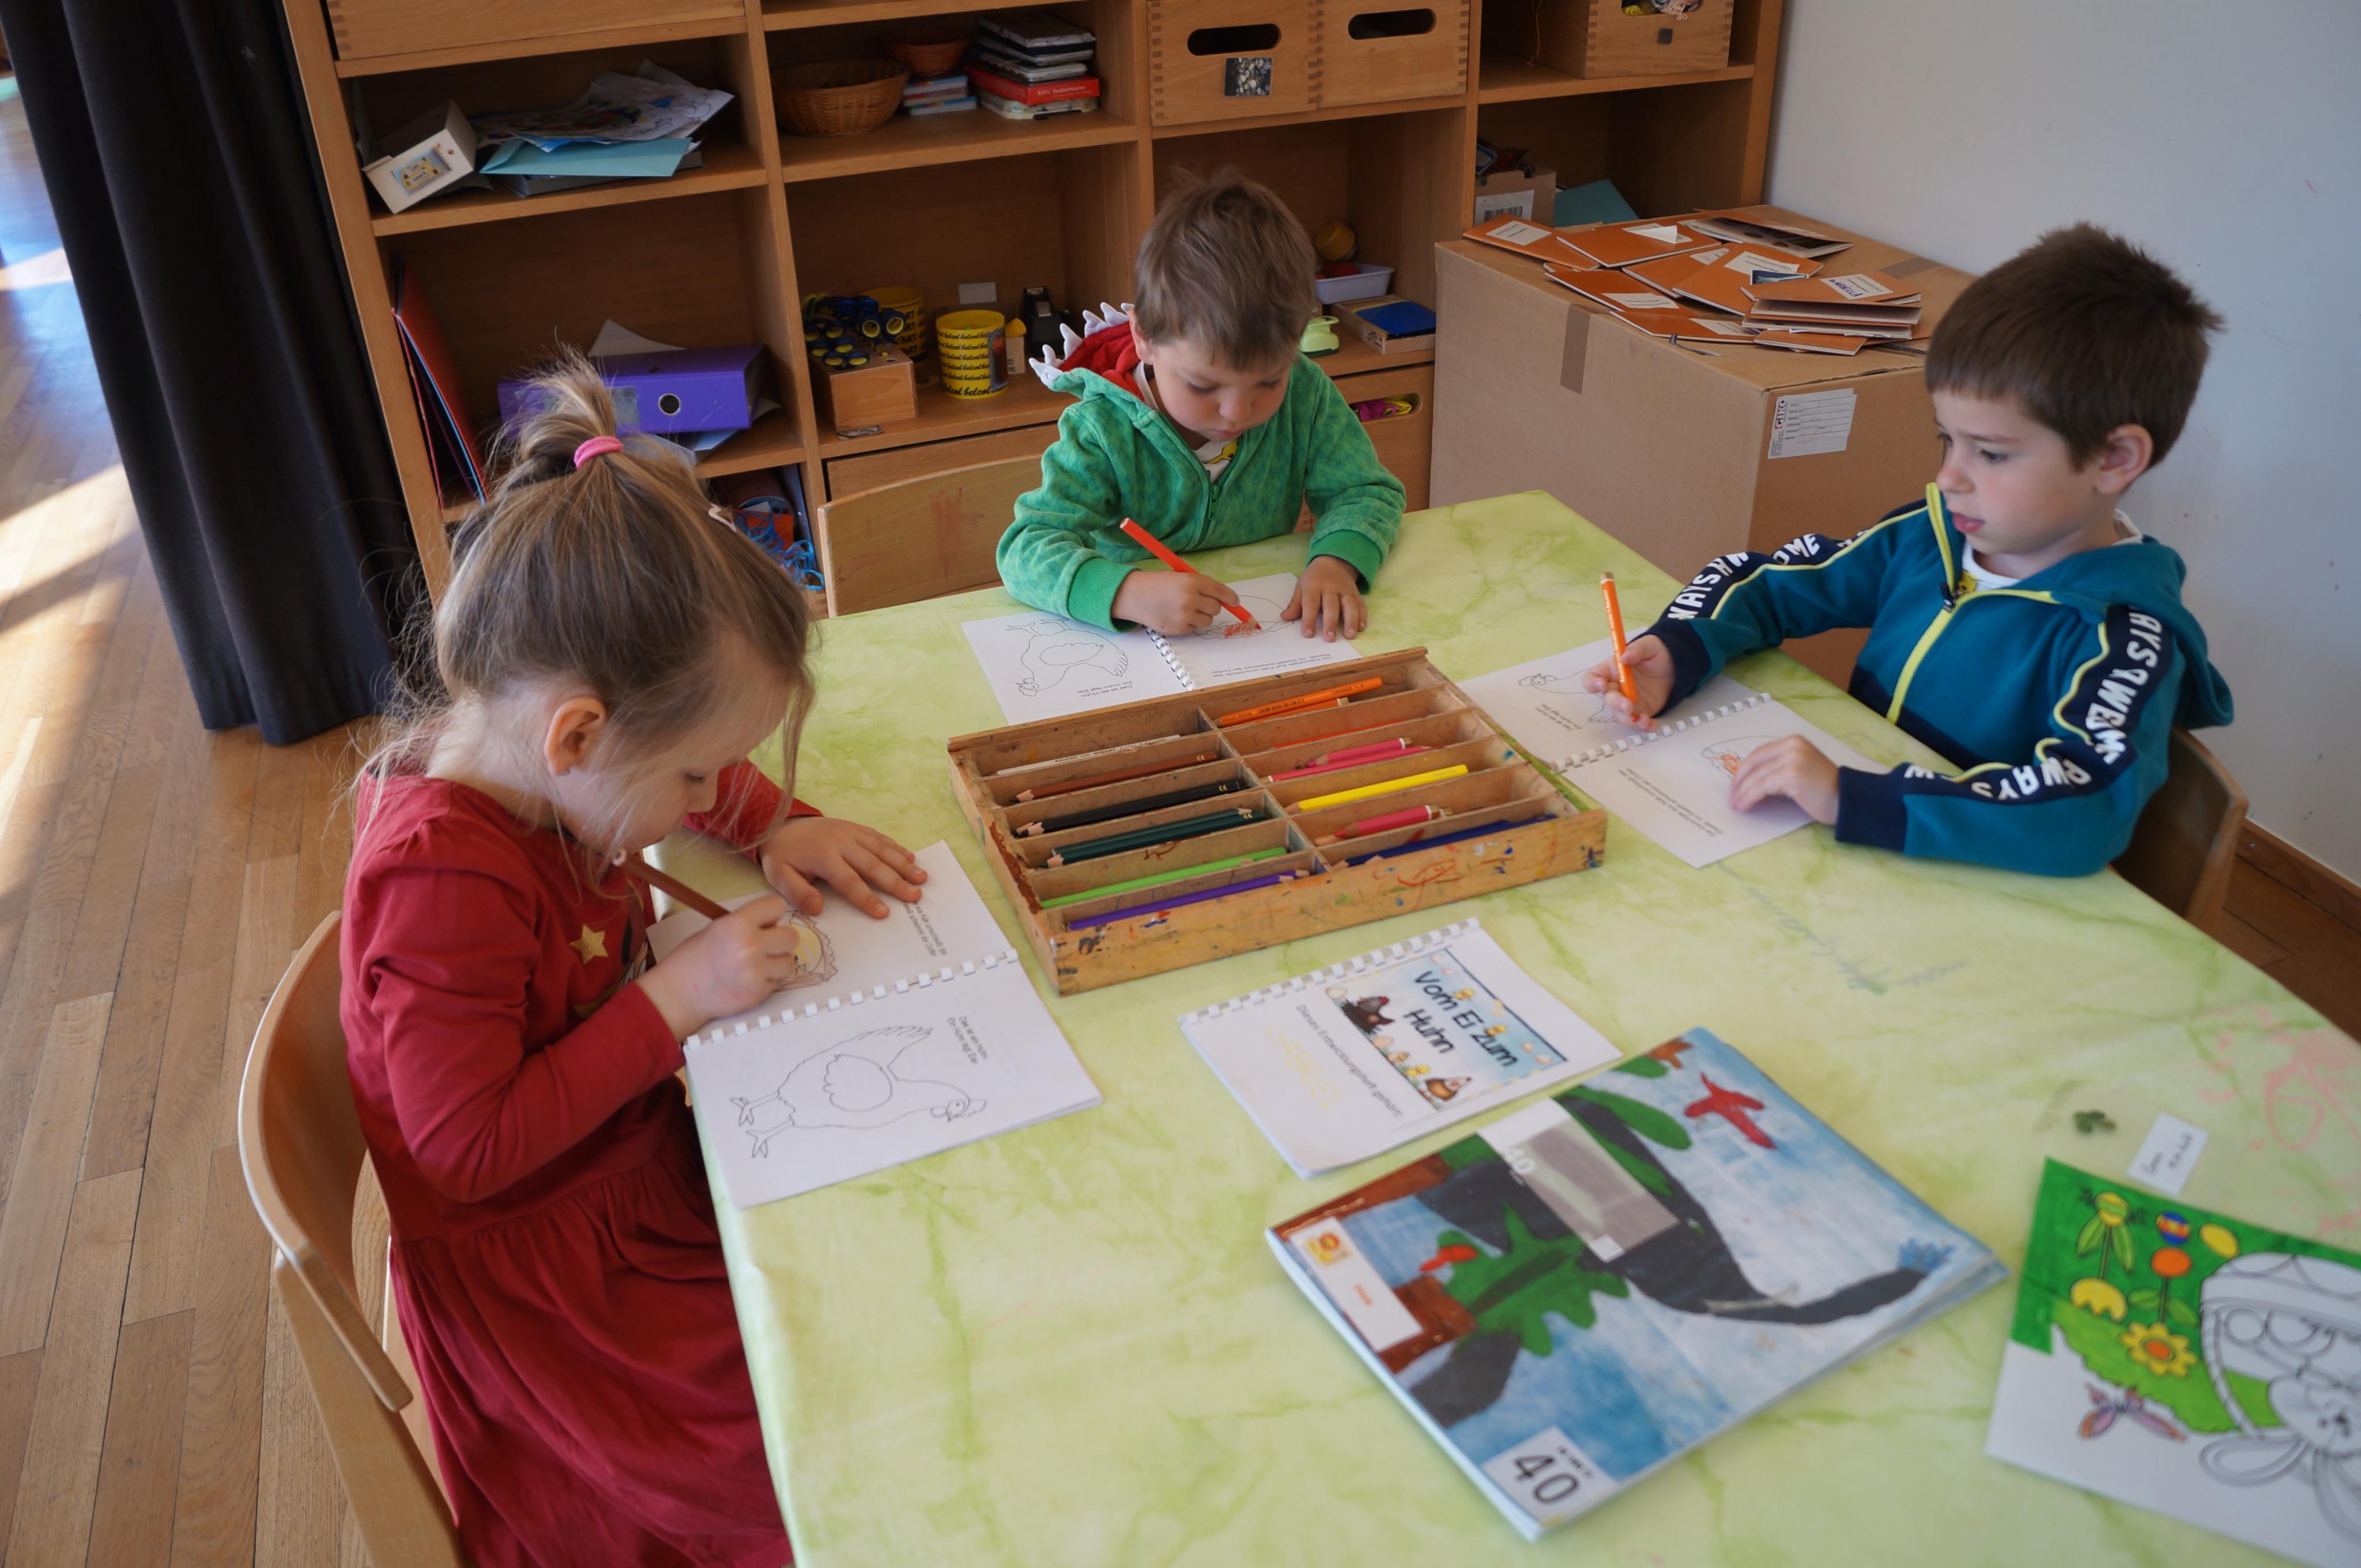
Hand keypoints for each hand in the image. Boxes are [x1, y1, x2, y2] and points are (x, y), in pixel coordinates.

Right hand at [637, 897, 804, 1038]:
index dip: (772, 915)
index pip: (777, 906)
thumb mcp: (718, 928)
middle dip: (780, 942)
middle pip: (791, 936)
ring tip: (756, 966)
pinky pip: (777, 982)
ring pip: (789, 962)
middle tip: (764, 948)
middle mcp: (750, 944)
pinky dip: (766, 982)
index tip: (766, 923)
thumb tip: (775, 925)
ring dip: (777, 964)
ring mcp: (756, 970)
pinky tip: (747, 981)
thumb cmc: (695, 958)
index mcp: (738, 922)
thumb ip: (748, 923)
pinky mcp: (759, 992)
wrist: (680, 992)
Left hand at [757, 816, 925, 918]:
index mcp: (823, 856)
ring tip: (921, 878)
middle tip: (915, 896)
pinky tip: (911, 857)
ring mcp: (851, 832)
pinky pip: (879, 838)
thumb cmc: (783, 855)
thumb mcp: (778, 875)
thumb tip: (818, 908)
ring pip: (882, 850)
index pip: (849, 881)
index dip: (867, 898)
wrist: (781, 823)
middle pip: (873, 865)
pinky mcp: (855, 827)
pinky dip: (896, 848)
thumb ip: (797, 893)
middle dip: (896, 882)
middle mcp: (842, 842)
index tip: (884, 913)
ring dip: (903, 864)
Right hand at [1111, 569, 1242, 635]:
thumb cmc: (1159, 583)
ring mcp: (1184, 615)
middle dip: (1211, 605)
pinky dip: (1190, 623)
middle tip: (1199, 602)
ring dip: (1201, 616)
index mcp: (1192, 581)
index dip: (1230, 597)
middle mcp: (1190, 598)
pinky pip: (1194, 628)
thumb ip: (1200, 585)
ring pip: (1207, 620)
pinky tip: (1176, 615)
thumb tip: (1223, 598)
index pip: (1220, 591)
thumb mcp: (1180, 576)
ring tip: (1186, 609)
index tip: (1235, 602)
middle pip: (1216, 608)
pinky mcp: (1179, 628)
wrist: (1135, 595)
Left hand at [1283, 555, 1365, 640]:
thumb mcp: (1301, 586)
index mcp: (1314, 586)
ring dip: (1351, 620)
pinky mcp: (1355, 593)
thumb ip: (1295, 603)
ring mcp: (1345, 590)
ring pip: (1349, 605)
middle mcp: (1330, 588)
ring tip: (1350, 635)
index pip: (1311, 604)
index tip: (1308, 634)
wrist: (1333, 561)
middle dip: (1331, 622)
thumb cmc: (1314, 578)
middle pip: (1331, 606)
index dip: (1309, 619)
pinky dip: (1362, 615)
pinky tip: (1361, 627)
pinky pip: (1361, 604)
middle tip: (1330, 638)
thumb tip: (1285, 617)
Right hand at [1582, 633, 1675, 727]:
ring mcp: (1627, 701)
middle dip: (1616, 703)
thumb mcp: (1649, 645)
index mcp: (1612, 670)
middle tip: (1628, 705)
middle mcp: (1616, 687)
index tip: (1601, 685)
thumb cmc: (1656, 653)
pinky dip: (1642, 726)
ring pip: (1620, 714)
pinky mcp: (1640, 710)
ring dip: (1629, 719)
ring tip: (1643, 720)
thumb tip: (1624, 658)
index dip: (1592, 683)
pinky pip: (1636, 722)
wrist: (1675, 665)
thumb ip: (1637, 649)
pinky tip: (1650, 725)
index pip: (1593, 678)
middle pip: (1608, 699)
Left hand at [1727, 736, 1840, 822]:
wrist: (1847, 799)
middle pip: (1754, 763)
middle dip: (1739, 780)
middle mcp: (1792, 746)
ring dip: (1742, 792)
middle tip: (1731, 795)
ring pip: (1756, 777)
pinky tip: (1745, 806)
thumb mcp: (1802, 768)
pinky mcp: (1791, 776)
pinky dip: (1750, 797)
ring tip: (1736, 804)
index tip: (1736, 783)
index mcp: (1794, 741)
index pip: (1760, 753)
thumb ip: (1781, 767)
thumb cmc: (1825, 789)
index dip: (1744, 769)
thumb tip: (1753, 780)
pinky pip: (1762, 787)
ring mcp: (1792, 759)